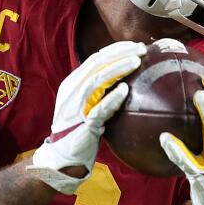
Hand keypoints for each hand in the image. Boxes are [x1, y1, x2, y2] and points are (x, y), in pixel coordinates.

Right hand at [28, 41, 146, 193]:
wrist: (62, 158)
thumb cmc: (79, 132)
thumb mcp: (86, 105)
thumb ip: (100, 91)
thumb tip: (126, 79)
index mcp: (73, 84)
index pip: (96, 59)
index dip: (116, 49)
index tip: (136, 46)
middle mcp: (72, 91)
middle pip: (97, 64)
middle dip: (120, 53)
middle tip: (141, 49)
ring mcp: (76, 107)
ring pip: (97, 80)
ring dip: (118, 69)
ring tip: (137, 61)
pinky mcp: (83, 124)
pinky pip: (99, 108)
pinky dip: (112, 98)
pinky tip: (126, 90)